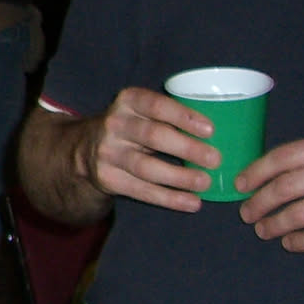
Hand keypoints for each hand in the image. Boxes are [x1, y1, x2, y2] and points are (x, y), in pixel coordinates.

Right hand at [81, 86, 217, 211]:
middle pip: (152, 136)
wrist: (84, 149)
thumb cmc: (130, 128)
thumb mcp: (140, 111)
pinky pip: (141, 190)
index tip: (210, 130)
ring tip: (205, 182)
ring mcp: (108, 153)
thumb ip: (168, 116)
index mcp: (127, 101)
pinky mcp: (108, 178)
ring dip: (180, 176)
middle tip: (215, 159)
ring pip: (146, 167)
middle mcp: (114, 124)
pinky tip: (192, 202)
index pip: (155, 105)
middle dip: (186, 148)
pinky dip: (169, 198)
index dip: (183, 116)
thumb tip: (218, 134)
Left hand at [236, 133, 303, 250]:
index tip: (240, 183)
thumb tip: (276, 171)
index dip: (256, 171)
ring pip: (298, 213)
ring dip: (274, 224)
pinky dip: (300, 242)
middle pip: (284, 186)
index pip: (283, 156)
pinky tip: (291, 243)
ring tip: (263, 230)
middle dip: (258, 202)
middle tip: (246, 213)